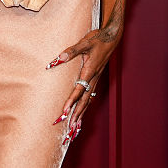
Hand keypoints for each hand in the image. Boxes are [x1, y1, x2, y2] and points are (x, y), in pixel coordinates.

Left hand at [46, 0, 125, 144]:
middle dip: (75, 116)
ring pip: (88, 102)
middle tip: (68, 130)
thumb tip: (56, 60)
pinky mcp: (95, 79)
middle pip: (84, 102)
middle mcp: (93, 79)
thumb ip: (70, 51)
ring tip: (74, 130)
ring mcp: (95, 80)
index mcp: (90, 72)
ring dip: (80, 115)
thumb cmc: (98, 39)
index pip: (79, 90)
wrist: (112, 37)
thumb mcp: (84, 42)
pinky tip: (81, 115)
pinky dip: (84, 108)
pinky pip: (89, 97)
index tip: (64, 113)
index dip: (71, 102)